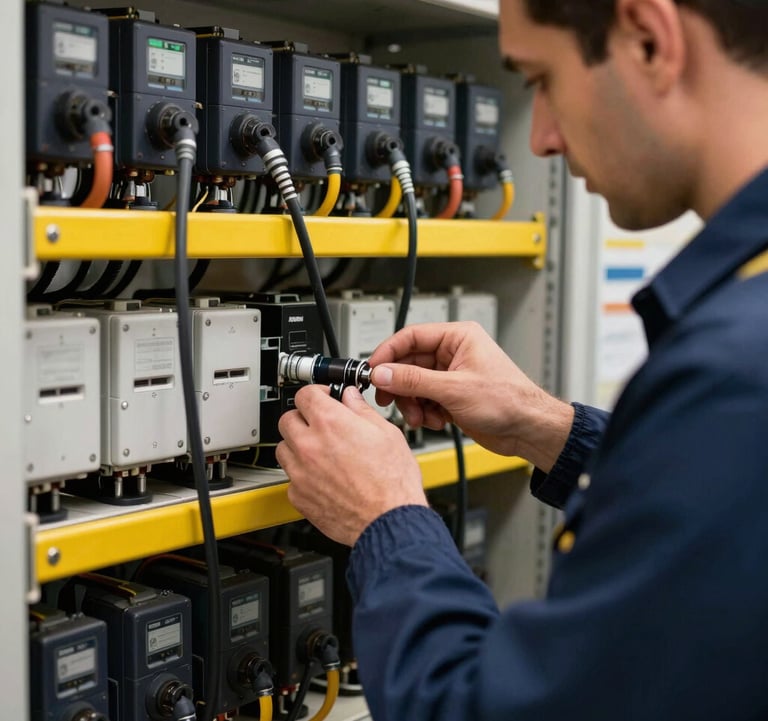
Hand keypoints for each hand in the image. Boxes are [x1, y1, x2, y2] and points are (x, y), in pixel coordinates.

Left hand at [277, 384, 427, 546]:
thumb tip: (351, 398)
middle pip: (287, 419)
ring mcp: (300, 472)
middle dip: (303, 418)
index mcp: (330, 422)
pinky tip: (321, 478)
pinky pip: (290, 478)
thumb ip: (362, 411)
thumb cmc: (392, 481)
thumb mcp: (387, 433)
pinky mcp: (298, 496)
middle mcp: (309, 445)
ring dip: (297, 446)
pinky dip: (302, 475)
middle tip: (319, 424)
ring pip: (283, 448)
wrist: (389, 520)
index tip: (322, 398)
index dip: (315, 393)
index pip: (305, 394)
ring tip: (319, 452)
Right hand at [369, 321, 573, 471]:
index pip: (411, 337)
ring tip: (419, 417)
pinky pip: (424, 400)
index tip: (372, 370)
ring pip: (414, 384)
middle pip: (408, 363)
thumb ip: (413, 380)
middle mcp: (453, 353)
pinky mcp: (451, 396)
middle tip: (388, 399)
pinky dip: (424, 412)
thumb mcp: (454, 389)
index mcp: (458, 338)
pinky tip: (435, 421)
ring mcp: (451, 376)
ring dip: (412, 403)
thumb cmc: (509, 401)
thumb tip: (383, 373)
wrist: (528, 430)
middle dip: (400, 385)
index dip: (388, 353)